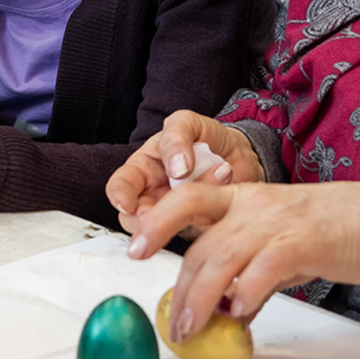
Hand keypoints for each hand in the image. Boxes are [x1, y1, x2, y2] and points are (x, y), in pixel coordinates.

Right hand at [105, 112, 264, 235]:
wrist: (240, 153)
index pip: (120, 186)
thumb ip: (176, 136)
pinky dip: (210, 219)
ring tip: (214, 183)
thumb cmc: (206, 138)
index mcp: (143, 170)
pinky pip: (197, 234)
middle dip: (148, 219)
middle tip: (169, 210)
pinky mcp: (198, 228)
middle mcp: (153, 196)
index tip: (128, 204)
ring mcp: (175, 216)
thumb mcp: (188, 124)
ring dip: (187, 213)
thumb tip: (176, 167)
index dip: (119, 196)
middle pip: (134, 218)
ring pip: (165, 230)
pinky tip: (223, 196)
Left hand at [125, 181, 359, 342]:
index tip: (134, 250)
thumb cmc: (330, 230)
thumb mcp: (279, 245)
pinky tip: (239, 312)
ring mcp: (278, 220)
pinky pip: (264, 266)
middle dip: (180, 286)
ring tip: (193, 328)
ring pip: (223, 257)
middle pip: (201, 242)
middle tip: (173, 322)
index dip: (156, 223)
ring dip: (202, 298)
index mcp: (242, 198)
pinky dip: (246, 292)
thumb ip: (250, 273)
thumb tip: (224, 311)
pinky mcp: (305, 240)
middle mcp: (254, 204)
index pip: (187, 200)